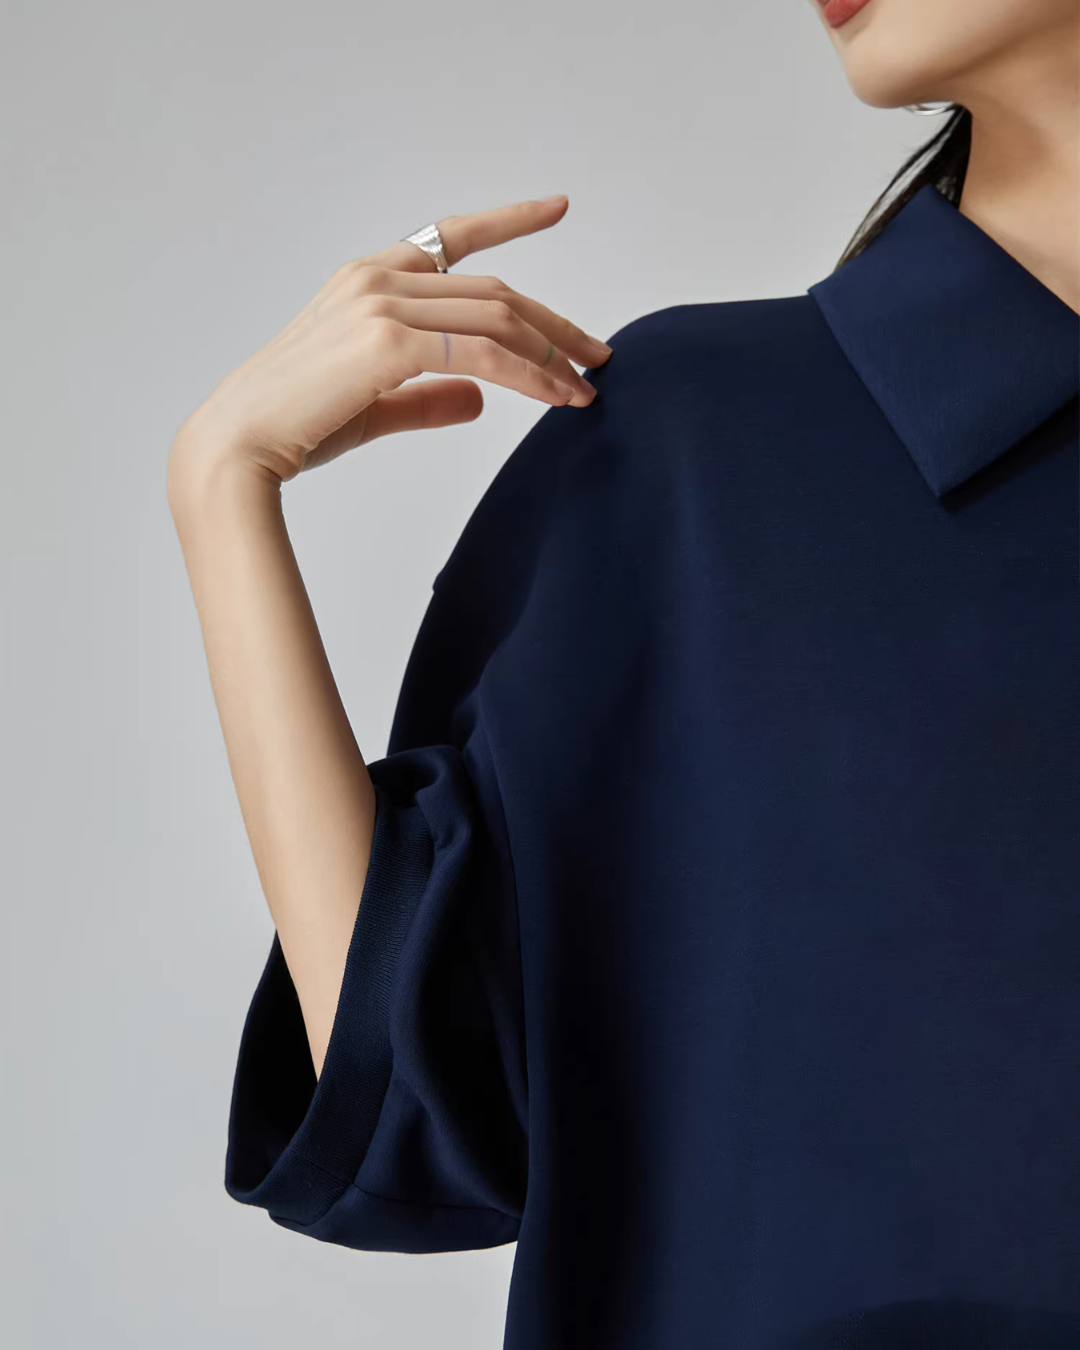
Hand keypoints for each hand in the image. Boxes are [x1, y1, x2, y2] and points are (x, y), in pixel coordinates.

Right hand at [169, 194, 612, 486]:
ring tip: (586, 388)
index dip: (510, 219)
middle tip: (598, 356)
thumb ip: (429, 395)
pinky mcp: (388, 341)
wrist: (239, 447)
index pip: (451, 237)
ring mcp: (382, 303)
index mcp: (369, 279)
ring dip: (551, 354)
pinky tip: (557, 397)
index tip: (557, 208)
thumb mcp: (376, 404)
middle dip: (554, 324)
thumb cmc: (296, 427)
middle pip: (494, 289)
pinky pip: (484, 352)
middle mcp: (377, 277)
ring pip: (497, 317)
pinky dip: (530, 375)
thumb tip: (479, 398)